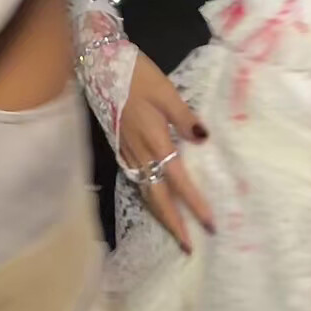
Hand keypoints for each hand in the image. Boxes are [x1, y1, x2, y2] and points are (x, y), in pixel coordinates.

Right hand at [118, 51, 214, 252]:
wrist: (100, 64)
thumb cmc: (135, 74)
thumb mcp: (166, 90)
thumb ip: (185, 116)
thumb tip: (203, 139)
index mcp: (155, 139)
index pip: (179, 180)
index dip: (194, 204)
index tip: (209, 224)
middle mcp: (140, 152)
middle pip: (158, 197)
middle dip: (174, 224)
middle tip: (188, 247)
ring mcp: (127, 151)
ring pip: (145, 191)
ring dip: (160, 214)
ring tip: (174, 231)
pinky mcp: (119, 146)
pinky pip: (135, 179)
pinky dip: (146, 196)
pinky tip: (152, 198)